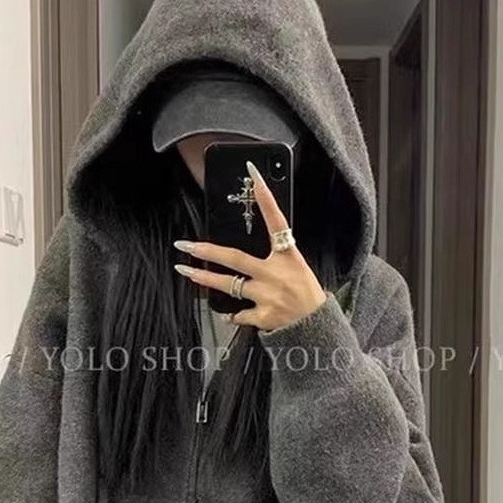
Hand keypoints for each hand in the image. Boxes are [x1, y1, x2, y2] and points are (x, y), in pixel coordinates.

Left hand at [172, 159, 328, 329]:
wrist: (317, 326)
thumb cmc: (307, 294)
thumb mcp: (297, 267)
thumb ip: (277, 255)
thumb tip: (250, 250)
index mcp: (288, 256)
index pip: (276, 222)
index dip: (266, 198)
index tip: (253, 176)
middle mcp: (276, 273)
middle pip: (235, 258)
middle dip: (207, 250)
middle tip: (186, 244)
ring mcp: (268, 295)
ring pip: (229, 285)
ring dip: (205, 278)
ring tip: (186, 271)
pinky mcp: (263, 315)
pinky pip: (239, 314)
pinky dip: (232, 315)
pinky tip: (227, 315)